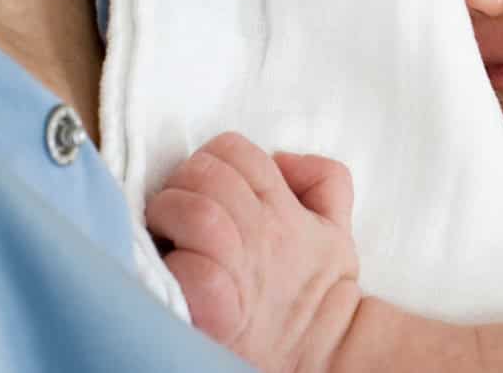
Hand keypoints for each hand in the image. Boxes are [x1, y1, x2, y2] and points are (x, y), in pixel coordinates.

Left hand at [145, 133, 362, 372]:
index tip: (208, 188)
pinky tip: (171, 274)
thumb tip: (285, 159)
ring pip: (194, 211)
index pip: (234, 150)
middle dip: (181, 184)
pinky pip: (188, 271)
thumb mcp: (337, 231)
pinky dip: (171, 268)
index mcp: (283, 209)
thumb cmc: (317, 294)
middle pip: (206, 173)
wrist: (324, 354)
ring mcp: (239, 269)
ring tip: (165, 237)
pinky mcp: (217, 312)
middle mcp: (261, 231)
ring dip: (168, 216)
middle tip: (178, 213)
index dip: (213, 161)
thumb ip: (326, 182)